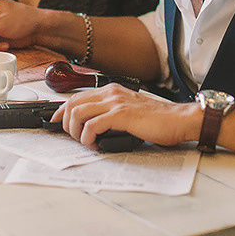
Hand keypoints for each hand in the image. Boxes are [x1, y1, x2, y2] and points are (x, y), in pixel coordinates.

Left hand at [51, 84, 200, 150]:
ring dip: (75, 131)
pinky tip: (95, 145)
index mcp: (112, 91)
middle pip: (72, 103)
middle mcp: (111, 93)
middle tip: (71, 137)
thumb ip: (112, 113)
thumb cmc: (158, 120)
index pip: (77, 97)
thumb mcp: (129, 111)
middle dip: (64, 122)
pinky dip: (87, 138)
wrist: (178, 120)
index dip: (61, 110)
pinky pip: (91, 126)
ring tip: (84, 142)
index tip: (56, 122)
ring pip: (77, 113)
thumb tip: (93, 126)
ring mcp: (116, 103)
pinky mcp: (121, 115)